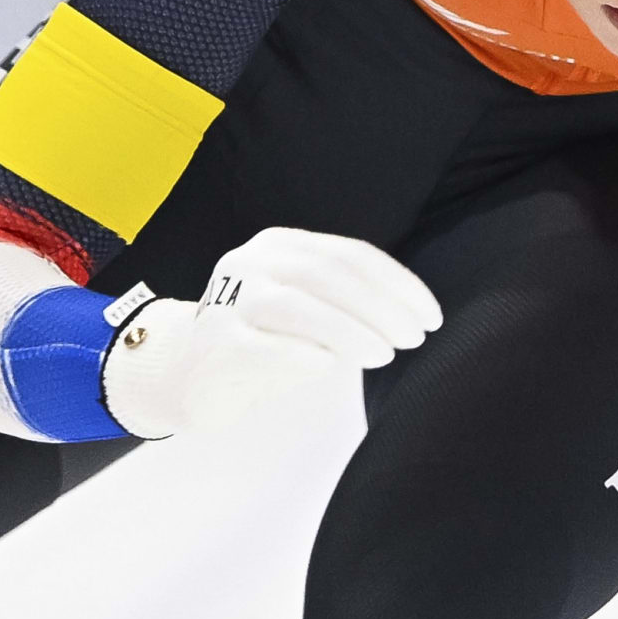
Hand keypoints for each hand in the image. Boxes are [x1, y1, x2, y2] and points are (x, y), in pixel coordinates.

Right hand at [101, 227, 442, 438]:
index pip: (351, 255)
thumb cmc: (263, 342)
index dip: (398, 285)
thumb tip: (409, 316)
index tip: (430, 316)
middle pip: (328, 274)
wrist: (187, 372)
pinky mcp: (214, 341)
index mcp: (282, 246)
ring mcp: (229, 298)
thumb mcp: (306, 307)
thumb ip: (346, 301)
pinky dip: (297, 354)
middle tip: (412, 339)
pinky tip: (327, 367)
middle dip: (381, 307)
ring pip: (297, 305)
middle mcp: (253, 261)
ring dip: (349, 331)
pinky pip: (260, 345)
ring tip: (383, 356)